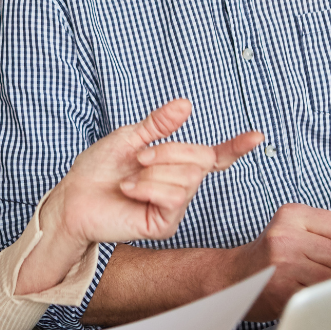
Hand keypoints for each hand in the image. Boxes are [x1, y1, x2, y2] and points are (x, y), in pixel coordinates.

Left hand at [15, 99, 262, 294]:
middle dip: (168, 151)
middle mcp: (179, 185)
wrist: (74, 199)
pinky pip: (173, 197)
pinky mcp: (165, 224)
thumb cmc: (96, 171)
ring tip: (130, 177)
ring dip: (153, 171)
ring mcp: (173, 206)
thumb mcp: (128, 137)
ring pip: (187, 178)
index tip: (257, 136)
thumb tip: (185, 105)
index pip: (212, 157)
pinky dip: (148, 187)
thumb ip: (158, 124)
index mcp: (173, 164)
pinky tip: (129, 190)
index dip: (235, 147)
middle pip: (200, 159)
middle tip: (138, 158)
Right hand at [232, 202, 330, 321]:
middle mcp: (285, 235)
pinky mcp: (284, 291)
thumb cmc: (271, 255)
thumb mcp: (300, 230)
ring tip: (300, 279)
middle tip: (305, 266)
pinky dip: (315, 298)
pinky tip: (296, 290)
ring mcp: (283, 264)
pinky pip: (321, 296)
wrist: (233, 278)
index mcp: (292, 215)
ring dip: (324, 283)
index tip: (320, 250)